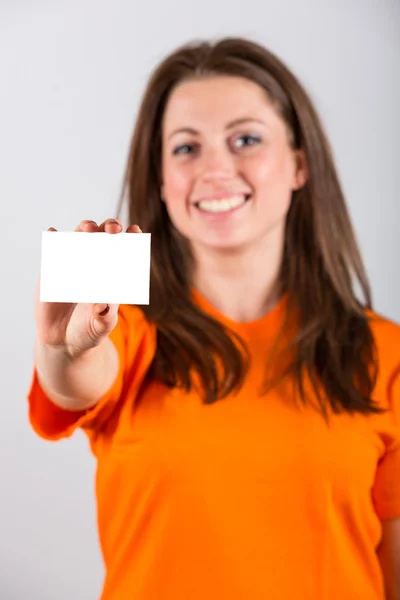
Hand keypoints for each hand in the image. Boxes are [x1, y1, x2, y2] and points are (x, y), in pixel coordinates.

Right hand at [35, 218, 141, 358]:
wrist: (64, 341)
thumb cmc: (89, 331)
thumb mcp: (100, 326)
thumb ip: (104, 316)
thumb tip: (102, 303)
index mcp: (113, 274)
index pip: (125, 249)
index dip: (131, 237)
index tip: (135, 231)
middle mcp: (95, 263)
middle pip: (104, 236)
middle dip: (110, 227)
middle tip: (113, 229)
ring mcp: (73, 264)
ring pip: (80, 237)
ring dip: (85, 227)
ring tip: (89, 228)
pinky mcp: (53, 269)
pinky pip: (53, 249)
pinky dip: (53, 238)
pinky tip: (53, 232)